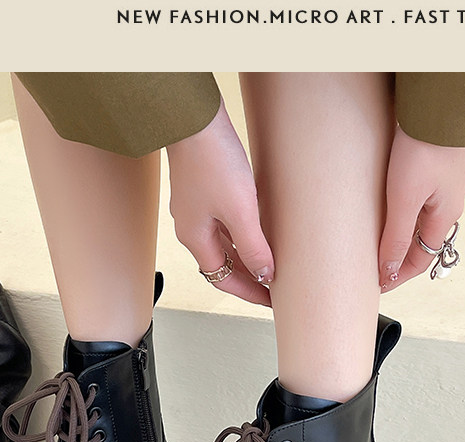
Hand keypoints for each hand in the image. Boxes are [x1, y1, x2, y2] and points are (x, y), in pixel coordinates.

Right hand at [166, 100, 273, 305]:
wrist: (192, 117)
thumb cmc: (210, 159)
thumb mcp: (240, 210)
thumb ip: (253, 246)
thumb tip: (264, 275)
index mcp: (195, 238)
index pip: (222, 279)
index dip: (247, 292)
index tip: (269, 300)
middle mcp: (191, 226)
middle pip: (222, 264)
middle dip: (247, 277)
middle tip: (272, 286)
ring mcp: (196, 208)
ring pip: (223, 244)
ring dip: (245, 256)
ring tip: (268, 262)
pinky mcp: (203, 189)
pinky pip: (223, 224)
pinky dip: (240, 234)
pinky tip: (256, 230)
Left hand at [378, 125, 464, 291]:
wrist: (435, 106)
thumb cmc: (423, 148)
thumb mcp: (404, 199)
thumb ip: (396, 237)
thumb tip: (389, 272)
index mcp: (445, 215)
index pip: (422, 258)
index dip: (399, 275)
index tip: (378, 285)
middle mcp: (448, 203)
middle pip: (420, 241)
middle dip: (397, 257)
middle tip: (372, 267)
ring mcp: (441, 185)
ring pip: (417, 221)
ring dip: (397, 234)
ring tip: (372, 242)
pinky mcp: (432, 168)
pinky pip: (415, 200)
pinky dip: (398, 213)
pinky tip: (382, 210)